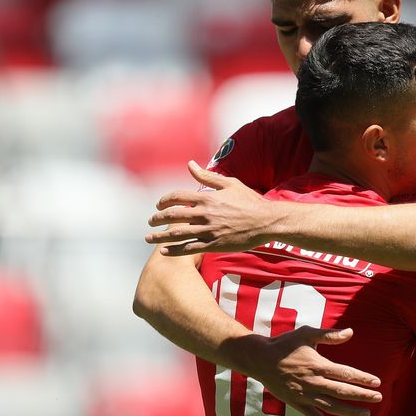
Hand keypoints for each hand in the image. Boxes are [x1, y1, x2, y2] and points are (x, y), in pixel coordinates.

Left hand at [146, 161, 275, 254]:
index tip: (158, 205)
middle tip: (150, 222)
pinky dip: (175, 250)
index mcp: (207, 198)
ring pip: (177, 234)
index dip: (164, 200)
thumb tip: (190, 164)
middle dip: (157, 219)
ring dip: (160, 236)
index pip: (177, 197)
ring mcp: (209, 230)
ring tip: (149, 238)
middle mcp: (205, 214)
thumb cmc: (250, 201)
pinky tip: (164, 251)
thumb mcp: (229, 183)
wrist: (266, 221)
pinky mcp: (214, 245)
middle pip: (172, 215)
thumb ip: (207, 176)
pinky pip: (190, 249)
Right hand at [241, 326, 381, 415]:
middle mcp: (313, 382)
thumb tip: (351, 332)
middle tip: (379, 398)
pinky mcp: (297, 404)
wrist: (260, 359)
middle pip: (342, 391)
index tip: (377, 382)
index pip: (345, 373)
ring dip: (350, 411)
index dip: (362, 378)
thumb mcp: (307, 334)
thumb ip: (329, 335)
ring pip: (332, 406)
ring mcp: (305, 395)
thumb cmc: (285, 344)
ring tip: (366, 413)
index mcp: (318, 365)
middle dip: (362, 395)